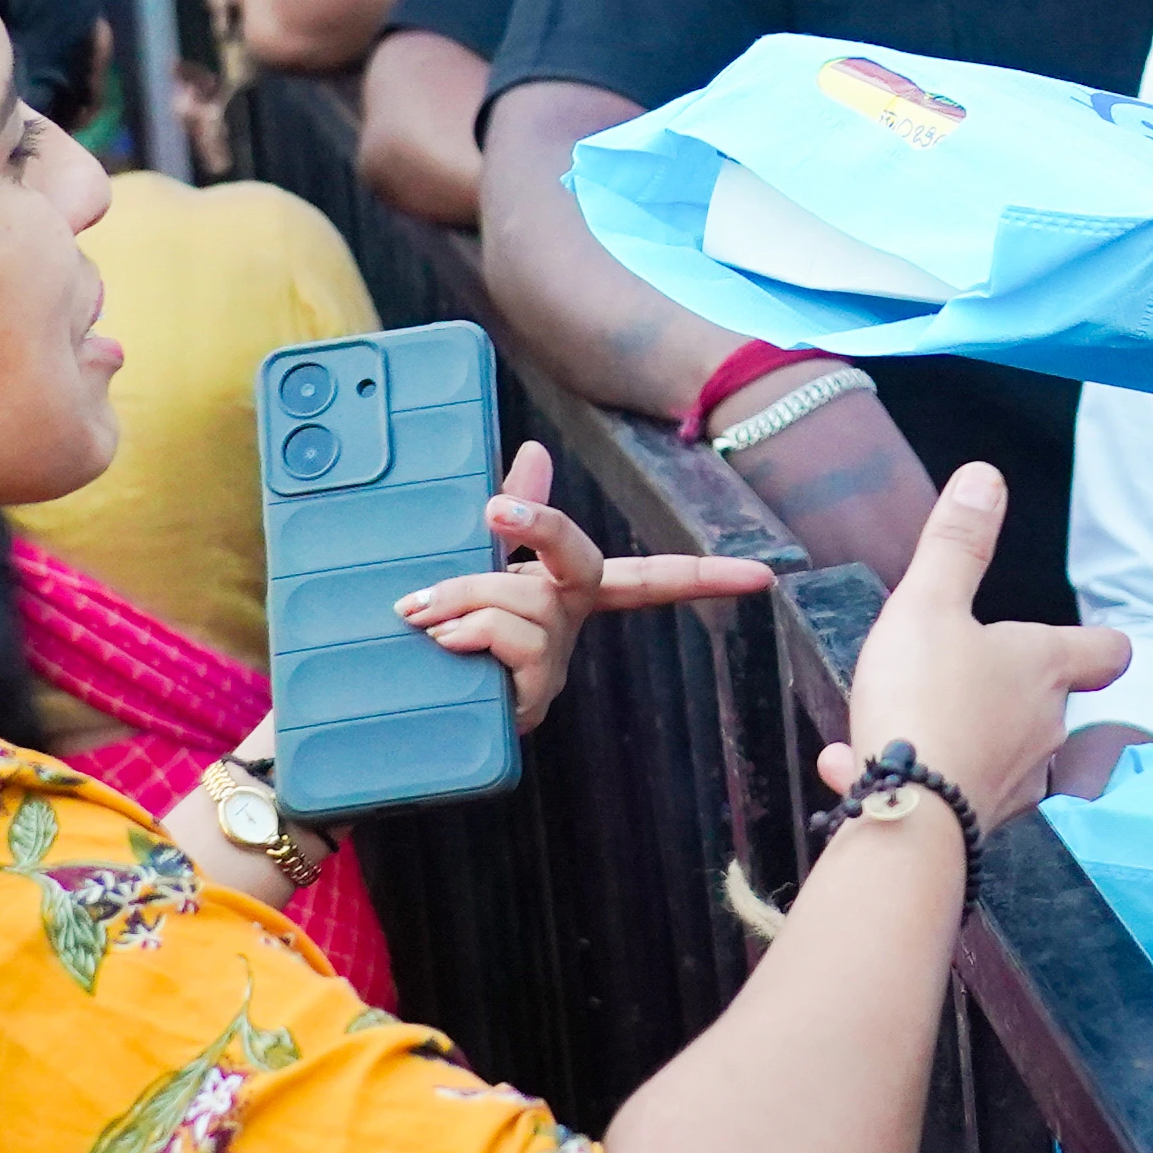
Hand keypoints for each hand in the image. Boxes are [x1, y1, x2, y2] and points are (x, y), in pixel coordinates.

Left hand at [393, 440, 772, 733]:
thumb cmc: (433, 625)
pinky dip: (470, 628)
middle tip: (492, 508)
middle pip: (586, 566)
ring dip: (465, 593)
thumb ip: (511, 509)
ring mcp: (552, 670)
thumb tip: (536, 448)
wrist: (389, 701)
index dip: (703, 577)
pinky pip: (515, 640)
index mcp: (564, 596)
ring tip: (420, 611)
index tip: (762, 577)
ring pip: (531, 600)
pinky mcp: (528, 704)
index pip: (646, 581)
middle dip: (544, 527)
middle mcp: (568, 631)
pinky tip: (442, 639)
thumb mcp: (468, 558)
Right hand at [817, 464, 1127, 837]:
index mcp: (1046, 668)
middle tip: (958, 671)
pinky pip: (949, 788)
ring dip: (958, 733)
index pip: (1107, 653)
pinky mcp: (978, 824)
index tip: (1083, 639)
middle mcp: (1045, 729)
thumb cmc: (924, 698)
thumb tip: (986, 478)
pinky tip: (855, 765)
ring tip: (902, 722)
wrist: (906, 815)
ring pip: (998, 749)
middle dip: (1007, 688)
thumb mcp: (929, 603)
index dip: (1098, 643)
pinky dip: (915, 774)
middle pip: (1049, 702)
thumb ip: (956, 544)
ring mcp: (1017, 782)